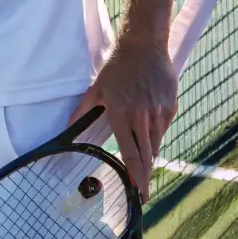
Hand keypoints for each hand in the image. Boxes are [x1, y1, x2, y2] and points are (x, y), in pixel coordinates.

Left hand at [68, 37, 176, 201]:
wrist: (143, 47)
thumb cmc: (116, 68)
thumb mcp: (96, 88)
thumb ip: (82, 110)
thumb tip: (67, 128)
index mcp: (121, 114)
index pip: (130, 152)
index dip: (134, 174)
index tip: (139, 191)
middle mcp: (142, 117)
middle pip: (146, 154)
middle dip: (144, 174)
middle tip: (143, 191)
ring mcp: (159, 113)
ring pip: (156, 142)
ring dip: (149, 154)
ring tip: (144, 164)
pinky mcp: (170, 107)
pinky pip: (163, 128)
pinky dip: (156, 133)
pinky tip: (149, 128)